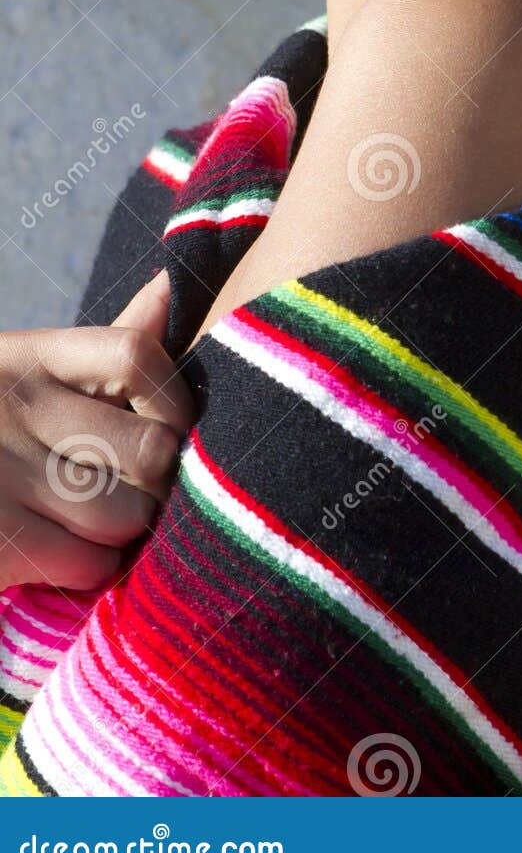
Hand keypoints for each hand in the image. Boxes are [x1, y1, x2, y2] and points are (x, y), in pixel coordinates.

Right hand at [0, 267, 194, 592]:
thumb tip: (170, 286)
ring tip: (101, 521)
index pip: (136, 356)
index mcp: (31, 357)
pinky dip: (94, 566)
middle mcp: (17, 407)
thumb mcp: (27, 373)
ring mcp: (1, 473)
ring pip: (126, 514)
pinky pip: (89, 562)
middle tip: (136, 486)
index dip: (173, 398)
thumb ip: (103, 351)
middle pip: (149, 449)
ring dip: (128, 530)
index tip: (166, 424)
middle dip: (156, 479)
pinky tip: (70, 552)